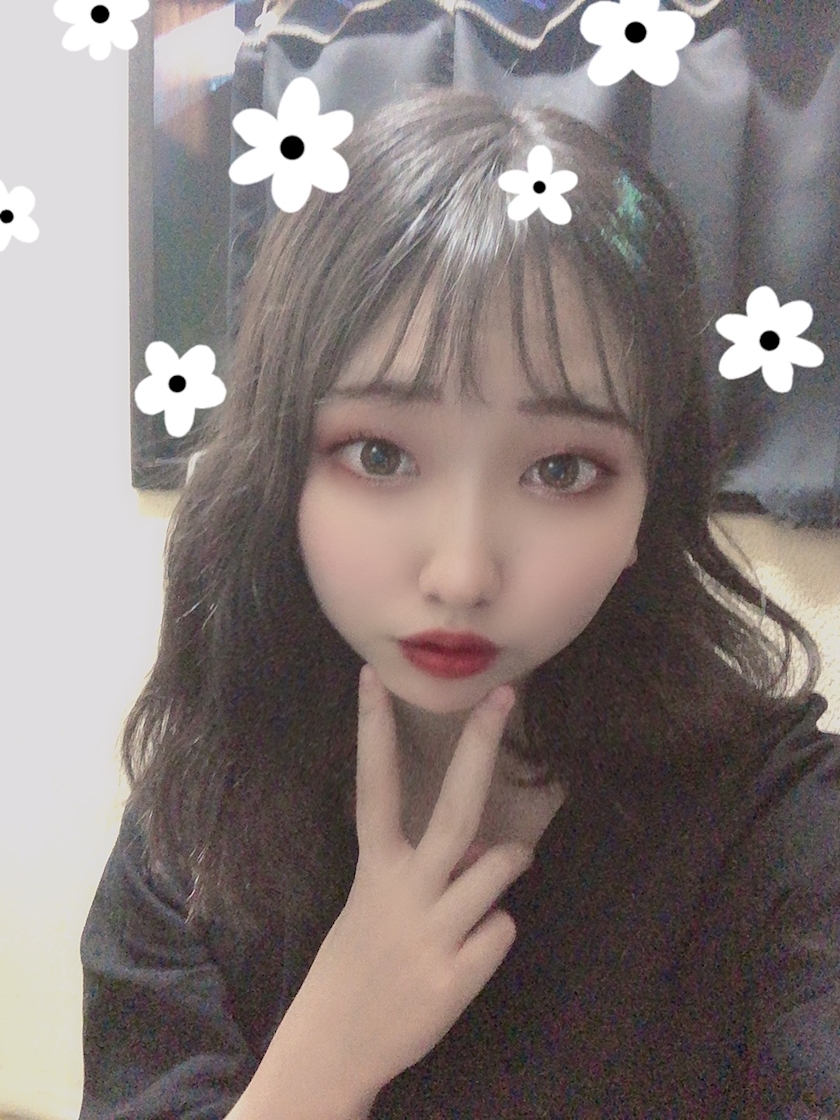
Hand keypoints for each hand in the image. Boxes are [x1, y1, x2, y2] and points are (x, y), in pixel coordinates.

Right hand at [291, 664, 532, 1096]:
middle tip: (504, 696)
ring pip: (501, 869)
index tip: (372, 678)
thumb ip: (426, 870)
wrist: (336, 1046)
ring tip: (490, 880)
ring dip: (506, 865)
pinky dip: (493, 935)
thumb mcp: (377, 904)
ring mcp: (432, 933)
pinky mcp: (456, 977)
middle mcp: (404, 891)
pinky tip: (466, 955)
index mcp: (375, 868)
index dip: (372, 732)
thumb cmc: (360, 961)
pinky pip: (503, 929)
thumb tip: (484, 845)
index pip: (373, 787)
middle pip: (455, 809)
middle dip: (481, 748)